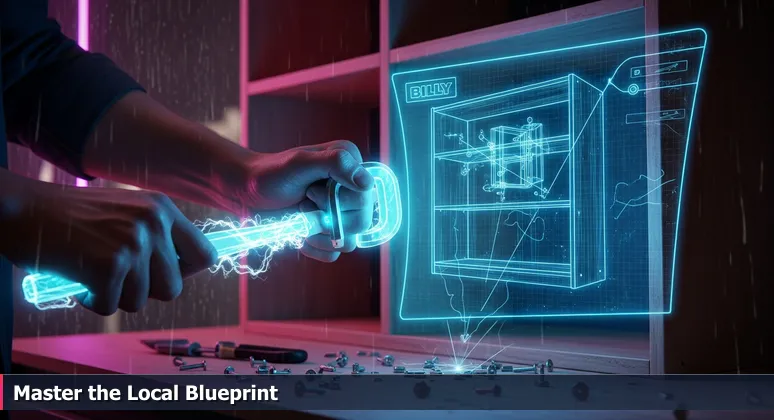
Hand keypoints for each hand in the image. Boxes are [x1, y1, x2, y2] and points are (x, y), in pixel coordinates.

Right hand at [3, 181, 216, 314]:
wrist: (23, 209)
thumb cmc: (72, 215)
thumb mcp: (127, 210)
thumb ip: (156, 234)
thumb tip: (184, 269)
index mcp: (163, 208)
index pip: (205, 255)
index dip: (185, 272)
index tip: (164, 274)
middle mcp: (154, 223)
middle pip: (173, 288)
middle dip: (144, 290)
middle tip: (116, 275)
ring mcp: (132, 244)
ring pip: (140, 301)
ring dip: (114, 294)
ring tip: (92, 269)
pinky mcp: (108, 267)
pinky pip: (110, 307)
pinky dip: (92, 300)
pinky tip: (78, 277)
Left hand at [241, 140, 374, 261]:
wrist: (248, 193)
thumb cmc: (272, 173)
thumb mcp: (301, 162)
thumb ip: (336, 164)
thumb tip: (367, 182)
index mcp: (352, 167)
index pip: (366, 196)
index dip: (338, 201)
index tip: (311, 191)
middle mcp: (352, 191)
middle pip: (362, 222)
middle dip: (327, 218)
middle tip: (304, 204)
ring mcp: (342, 215)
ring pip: (349, 242)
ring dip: (318, 235)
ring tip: (300, 217)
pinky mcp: (330, 235)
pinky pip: (334, 254)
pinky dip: (313, 247)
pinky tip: (299, 232)